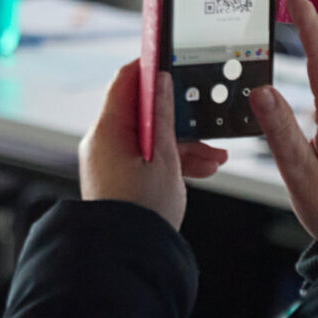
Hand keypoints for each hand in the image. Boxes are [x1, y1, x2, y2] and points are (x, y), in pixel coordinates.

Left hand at [79, 62, 228, 230]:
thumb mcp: (165, 159)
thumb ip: (164, 117)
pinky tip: (201, 169)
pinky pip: (146, 158)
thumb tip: (162, 83)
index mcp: (108, 131)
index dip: (151, 67)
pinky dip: (172, 161)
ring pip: (149, 137)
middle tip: (206, 122)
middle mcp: (103, 143)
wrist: (127, 257)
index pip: (126, 80)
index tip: (174, 60)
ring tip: (214, 157)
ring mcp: (109, 162)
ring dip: (183, 144)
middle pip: (143, 111)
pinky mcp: (117, 179)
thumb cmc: (141, 213)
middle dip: (179, 117)